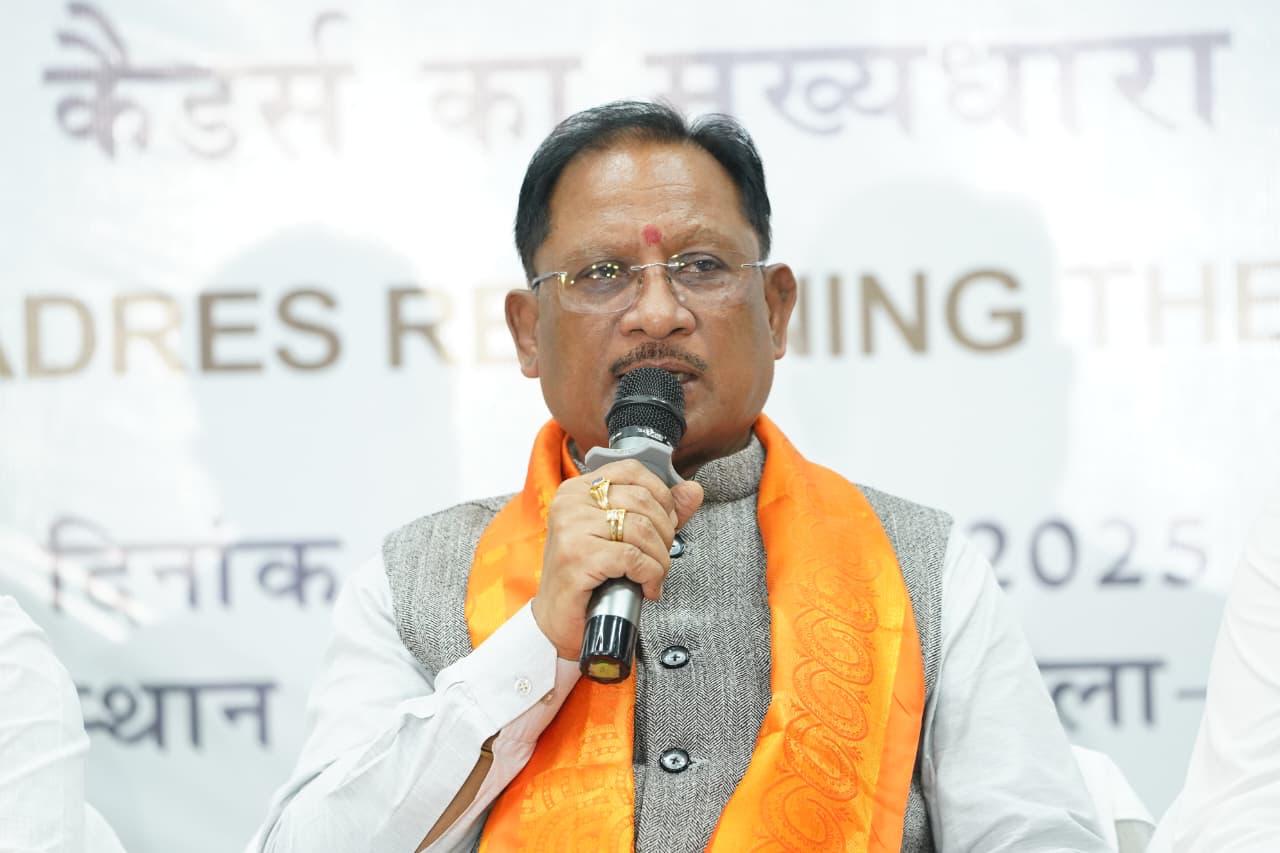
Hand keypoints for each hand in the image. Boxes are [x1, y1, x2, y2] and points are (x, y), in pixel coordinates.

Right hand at [530, 459, 703, 659]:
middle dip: (664, 533)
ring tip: (654, 575)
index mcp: (578, 490)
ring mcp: (571, 529)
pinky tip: (646, 587)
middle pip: (642, 501)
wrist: (558, 619)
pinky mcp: (577, 557)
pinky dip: (650, 575)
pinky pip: (633, 558)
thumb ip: (659, 511)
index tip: (666, 523)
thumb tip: (693, 490)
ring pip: (641, 529)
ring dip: (660, 558)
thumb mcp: (624, 536)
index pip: (632, 471)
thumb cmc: (589, 576)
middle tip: (660, 557)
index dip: (660, 496)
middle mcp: (571, 503)